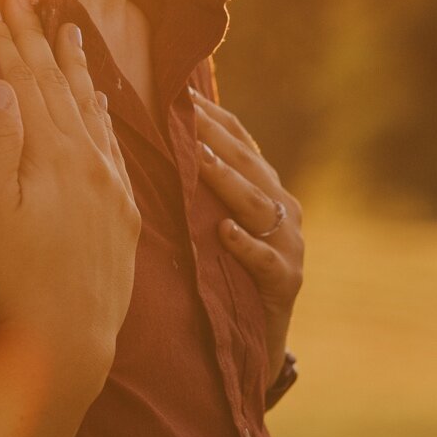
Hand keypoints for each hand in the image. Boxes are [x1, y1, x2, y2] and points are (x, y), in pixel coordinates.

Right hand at [0, 0, 140, 412]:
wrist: (73, 337)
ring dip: (74, 66)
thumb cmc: (20, 279)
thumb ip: (0, 143)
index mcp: (54, 155)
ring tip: (65, 29)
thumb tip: (1, 84)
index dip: (6, 42)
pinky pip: (113, 142)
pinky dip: (101, 110)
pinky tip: (97, 95)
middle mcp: (90, 159)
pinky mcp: (125, 207)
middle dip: (36, 39)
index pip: (26, 82)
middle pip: (57, 85)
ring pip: (90, 107)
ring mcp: (112, 182)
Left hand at [190, 92, 303, 390]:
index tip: (177, 92)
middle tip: (182, 114)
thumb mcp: (209, 223)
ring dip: (228, 182)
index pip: (239, 140)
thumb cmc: (224, 274)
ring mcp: (288, 245)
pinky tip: (224, 233)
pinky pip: (267, 262)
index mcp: (262, 187)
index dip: (212, 116)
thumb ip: (192, 183)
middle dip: (215, 138)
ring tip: (199, 162)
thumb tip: (148, 133)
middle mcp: (281, 208)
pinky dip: (246, 246)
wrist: (254, 344)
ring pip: (258, 205)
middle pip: (248, 163)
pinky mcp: (286, 284)